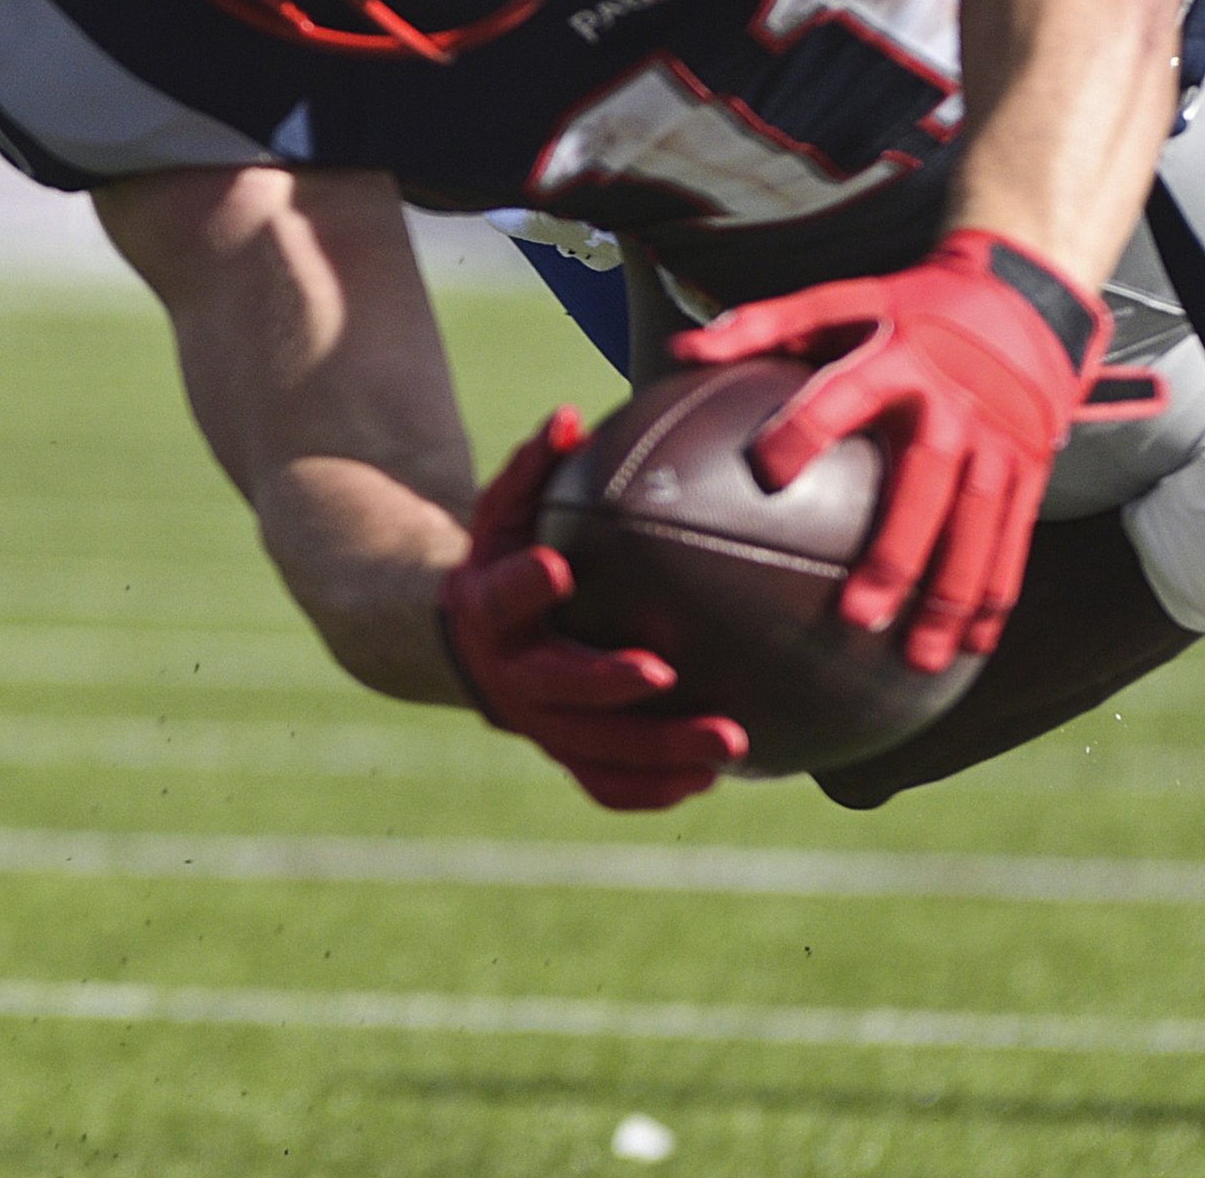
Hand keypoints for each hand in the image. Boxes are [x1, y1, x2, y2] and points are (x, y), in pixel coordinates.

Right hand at [437, 407, 747, 809]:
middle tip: (665, 673)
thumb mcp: (509, 507)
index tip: (557, 567)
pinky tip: (710, 778)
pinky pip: (606, 784)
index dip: (526, 584)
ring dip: (660, 753)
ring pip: (595, 750)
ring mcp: (539, 724)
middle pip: (558, 687)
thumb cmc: (511, 553)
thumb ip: (534, 466)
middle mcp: (511, 674)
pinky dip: (653, 789)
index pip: (505, 594)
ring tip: (731, 745)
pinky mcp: (564, 754)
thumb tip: (568, 416)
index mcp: (492, 607)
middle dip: (608, 682)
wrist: (473, 637)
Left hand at [671, 230, 1107, 671]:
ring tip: (921, 660)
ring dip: (952, 597)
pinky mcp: (1029, 469)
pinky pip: (1012, 540)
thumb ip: (764, 327)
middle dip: (896, 552)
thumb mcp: (843, 302)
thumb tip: (682, 349)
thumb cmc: (911, 309)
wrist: (1024, 298)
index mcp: (895, 358)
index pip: (844, 394)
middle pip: (925, 484)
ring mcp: (998, 442)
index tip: (767, 473)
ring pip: (977, 527)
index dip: (806, 430)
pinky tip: (974, 647)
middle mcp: (951, 405)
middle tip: (856, 616)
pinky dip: (995, 595)